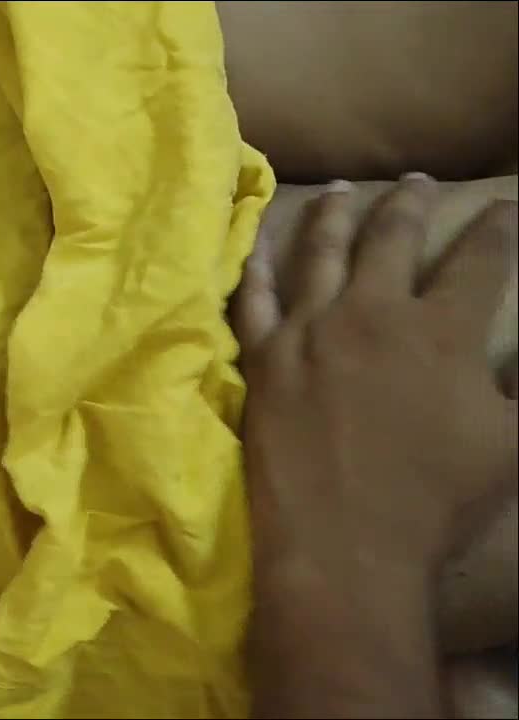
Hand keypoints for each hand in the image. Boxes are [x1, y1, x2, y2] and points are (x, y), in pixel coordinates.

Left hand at [234, 176, 516, 583]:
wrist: (342, 545)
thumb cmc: (435, 503)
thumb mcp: (512, 446)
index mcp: (442, 331)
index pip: (480, 259)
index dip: (498, 226)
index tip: (504, 203)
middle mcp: (372, 314)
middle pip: (393, 237)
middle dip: (411, 202)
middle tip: (418, 182)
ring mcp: (308, 332)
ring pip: (321, 252)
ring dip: (335, 214)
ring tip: (342, 189)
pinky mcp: (262, 359)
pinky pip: (254, 299)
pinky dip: (257, 267)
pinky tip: (258, 244)